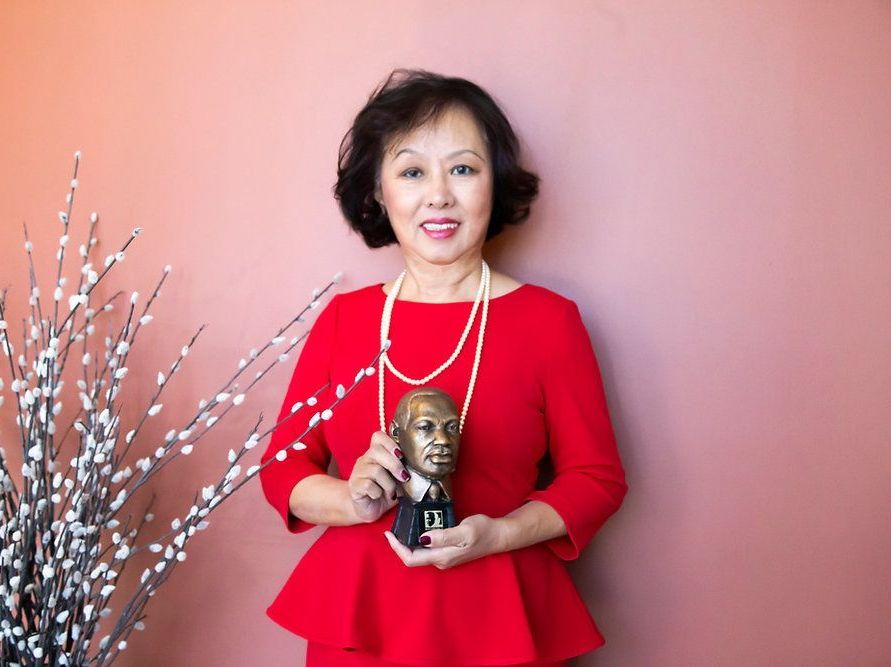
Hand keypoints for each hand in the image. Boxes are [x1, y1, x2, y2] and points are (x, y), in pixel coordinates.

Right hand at [347, 431, 408, 522]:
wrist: (370, 509)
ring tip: (391, 493)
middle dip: (394, 465)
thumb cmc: (386, 492)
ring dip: (388, 484)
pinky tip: (378, 496)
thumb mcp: (398, 479)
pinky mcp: (354, 486)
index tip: (402, 456)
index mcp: (376, 454)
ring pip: (375, 470)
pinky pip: (368, 485)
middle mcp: (365, 460)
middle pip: (376, 451)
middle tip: (404, 477)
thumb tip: (417, 468)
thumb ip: (404, 470)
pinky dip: (378, 493)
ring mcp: (358, 472)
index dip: (390, 443)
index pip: (378, 437)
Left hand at [384, 514, 505, 569]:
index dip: (397, 548)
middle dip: (398, 545)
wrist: (499, 536)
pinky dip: (416, 540)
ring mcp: (444, 558)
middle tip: (390, 529)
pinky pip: (426, 549)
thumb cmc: (483, 531)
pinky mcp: (447, 552)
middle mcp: (440, 560)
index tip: (388, 534)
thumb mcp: (465, 530)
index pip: (411, 558)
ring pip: (418, 553)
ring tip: (399, 527)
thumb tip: (423, 539)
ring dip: (407, 543)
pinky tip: (415, 529)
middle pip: (412, 557)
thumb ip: (444, 535)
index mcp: (442, 557)